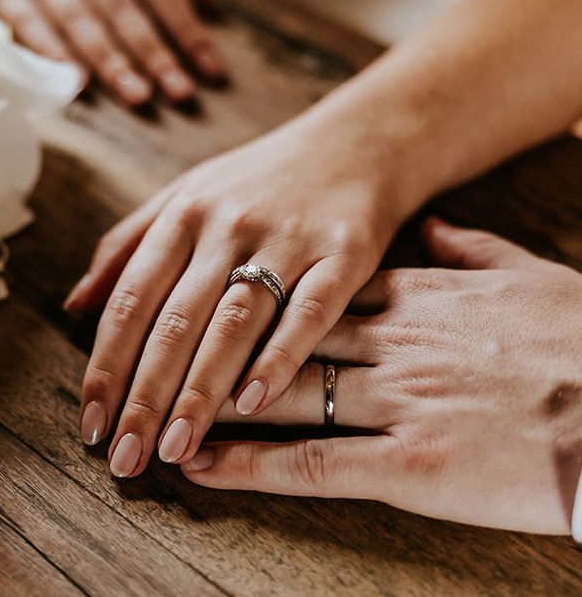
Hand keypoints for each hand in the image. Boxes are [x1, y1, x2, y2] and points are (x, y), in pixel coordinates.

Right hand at [0, 0, 223, 104]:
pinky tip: (75, 82)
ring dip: (112, 62)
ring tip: (139, 96)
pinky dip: (54, 54)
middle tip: (181, 94)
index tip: (211, 70)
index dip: (188, 31)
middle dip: (156, 55)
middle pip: (125, 11)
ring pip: (82, 22)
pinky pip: (30, 25)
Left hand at [68, 116, 408, 476]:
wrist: (355, 142)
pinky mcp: (344, 252)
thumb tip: (75, 306)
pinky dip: (281, 357)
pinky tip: (254, 404)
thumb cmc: (260, 179)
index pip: (131, 300)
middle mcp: (228, 226)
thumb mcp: (186, 194)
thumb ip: (127, 245)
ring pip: (233, 322)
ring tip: (175, 448)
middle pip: (175, 321)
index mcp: (184, 215)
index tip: (89, 422)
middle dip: (145, 396)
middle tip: (125, 459)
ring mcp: (287, 238)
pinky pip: (310, 311)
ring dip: (201, 391)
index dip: (106, 365)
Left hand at [183, 219, 581, 535]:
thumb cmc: (580, 337)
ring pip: (279, 395)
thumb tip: (432, 225)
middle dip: (207, 348)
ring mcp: (395, 400)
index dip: (251, 300)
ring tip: (155, 412)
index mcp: (414, 296)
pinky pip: (312, 462)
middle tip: (152, 357)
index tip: (201, 302)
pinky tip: (203, 465)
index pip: (308, 292)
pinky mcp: (410, 464)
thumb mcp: (524, 273)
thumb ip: (468, 247)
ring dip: (209, 405)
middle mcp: (391, 340)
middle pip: (276, 338)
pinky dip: (250, 464)